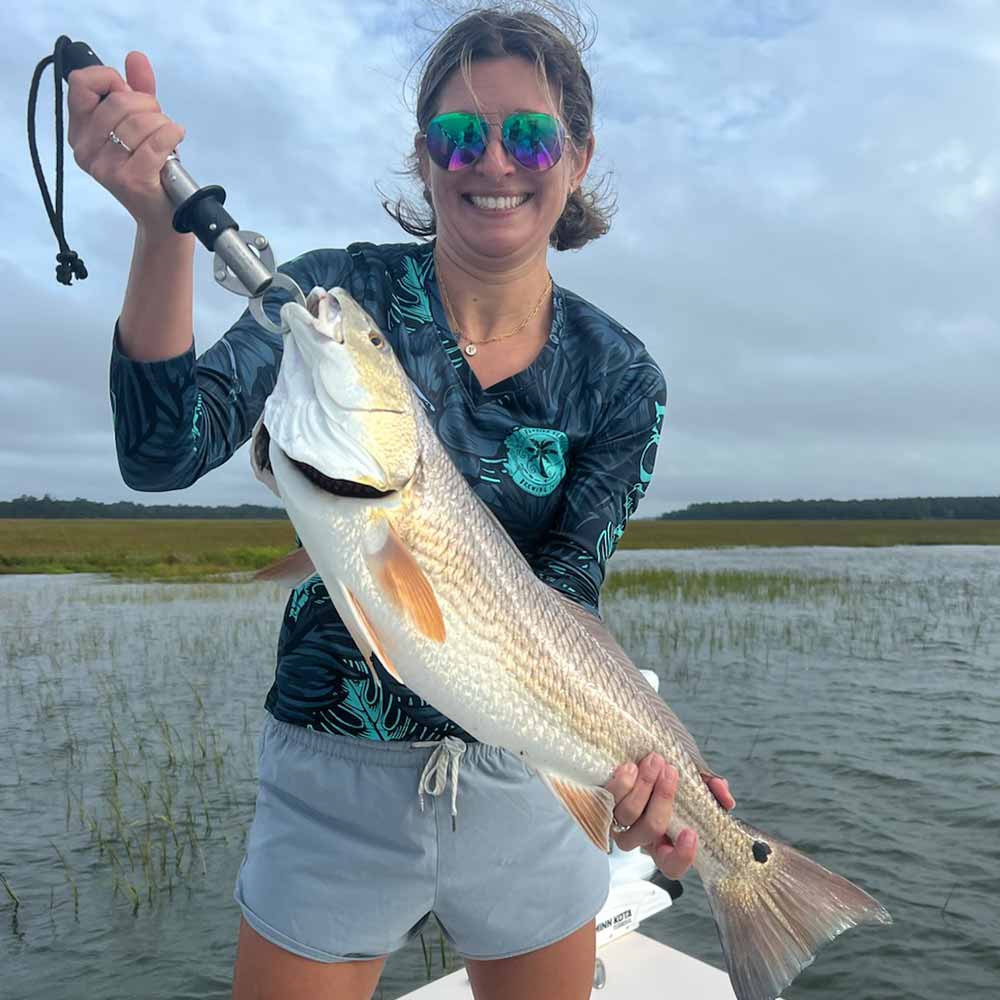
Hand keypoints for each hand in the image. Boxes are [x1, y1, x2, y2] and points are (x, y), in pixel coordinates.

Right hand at [67, 51, 185, 230]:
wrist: (164, 215)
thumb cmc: (151, 168)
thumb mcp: (140, 124)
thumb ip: (136, 89)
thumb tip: (135, 57)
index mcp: (79, 131)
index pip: (81, 83)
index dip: (110, 79)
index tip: (128, 92)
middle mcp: (84, 149)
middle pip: (118, 101)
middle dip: (148, 104)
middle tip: (158, 120)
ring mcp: (105, 167)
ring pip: (140, 122)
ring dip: (163, 123)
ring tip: (167, 136)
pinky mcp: (130, 180)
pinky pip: (156, 142)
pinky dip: (172, 135)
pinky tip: (176, 138)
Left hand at [604, 753, 734, 878]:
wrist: (631, 743)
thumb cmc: (664, 766)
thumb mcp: (691, 774)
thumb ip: (710, 787)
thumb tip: (726, 799)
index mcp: (663, 837)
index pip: (672, 865)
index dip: (682, 856)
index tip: (691, 833)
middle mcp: (638, 834)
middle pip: (651, 830)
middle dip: (663, 799)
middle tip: (671, 771)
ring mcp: (617, 820)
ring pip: (628, 815)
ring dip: (643, 787)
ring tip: (654, 761)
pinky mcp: (599, 802)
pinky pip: (606, 801)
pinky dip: (620, 785)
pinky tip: (629, 768)